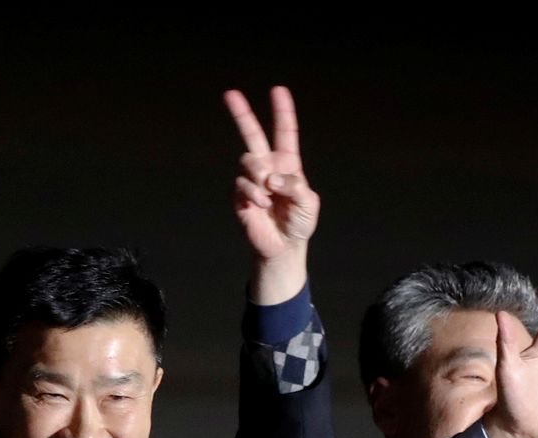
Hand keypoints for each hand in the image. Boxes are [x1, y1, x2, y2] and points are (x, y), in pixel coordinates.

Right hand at [224, 85, 318, 303]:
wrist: (283, 246)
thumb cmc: (298, 222)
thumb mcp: (308, 203)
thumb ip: (295, 186)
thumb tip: (272, 177)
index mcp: (287, 163)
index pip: (285, 133)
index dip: (282, 112)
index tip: (278, 90)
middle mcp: (267, 166)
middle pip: (252, 134)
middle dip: (241, 113)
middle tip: (230, 93)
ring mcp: (251, 178)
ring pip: (248, 161)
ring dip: (260, 177)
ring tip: (269, 195)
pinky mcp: (239, 193)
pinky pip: (242, 183)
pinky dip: (254, 194)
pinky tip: (261, 205)